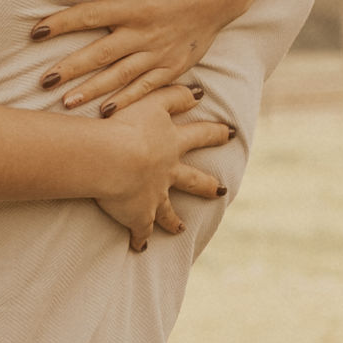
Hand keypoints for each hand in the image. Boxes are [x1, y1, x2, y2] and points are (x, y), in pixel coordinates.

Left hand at [41, 0, 255, 111]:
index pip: (90, 15)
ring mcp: (162, 53)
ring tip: (66, 102)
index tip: (36, 33)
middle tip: (43, 81)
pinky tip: (106, 112)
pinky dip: (127, 101)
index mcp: (137, 4)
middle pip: (101, 54)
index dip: (61, 23)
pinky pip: (147, 88)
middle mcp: (147, 32)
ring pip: (121, 76)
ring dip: (93, 91)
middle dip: (71, 69)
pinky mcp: (176, 67)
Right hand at [89, 89, 231, 250]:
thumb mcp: (151, 101)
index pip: (200, 135)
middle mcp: (168, 173)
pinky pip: (141, 231)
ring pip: (168, 211)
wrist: (111, 158)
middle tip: (221, 190)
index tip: (232, 133)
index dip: (216, 133)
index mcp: (172, 144)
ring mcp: (155, 197)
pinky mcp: (138, 216)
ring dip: (173, 220)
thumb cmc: (126, 125)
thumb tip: (199, 94)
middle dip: (207, 185)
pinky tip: (139, 248)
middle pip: (193, 180)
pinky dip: (140, 240)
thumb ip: (174, 95)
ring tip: (180, 229)